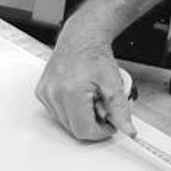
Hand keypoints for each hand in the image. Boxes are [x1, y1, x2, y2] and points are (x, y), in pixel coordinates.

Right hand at [35, 23, 135, 140]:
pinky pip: (58, 112)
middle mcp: (53, 94)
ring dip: (83, 116)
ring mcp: (45, 94)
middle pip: (75, 128)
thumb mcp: (114, 84)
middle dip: (93, 122)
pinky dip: (73, 109)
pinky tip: (82, 96)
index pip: (84, 130)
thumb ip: (121, 110)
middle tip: (105, 106)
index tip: (112, 124)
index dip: (101, 132)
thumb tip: (128, 130)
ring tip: (93, 98)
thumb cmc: (95, 56)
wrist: (81, 39)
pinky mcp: (42, 93)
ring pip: (66, 122)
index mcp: (71, 92)